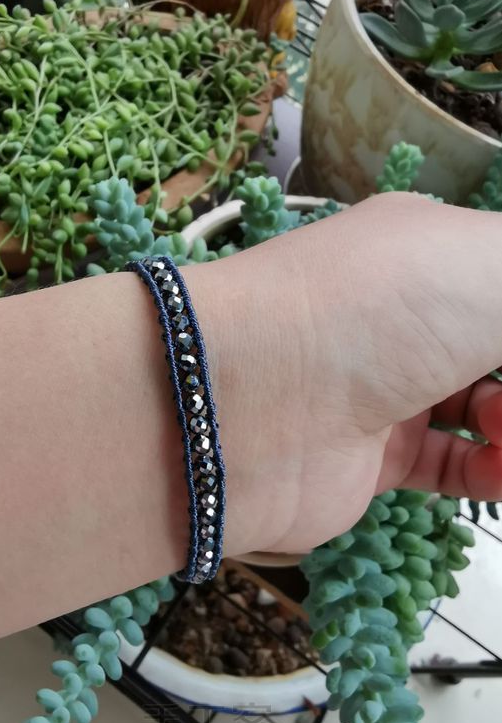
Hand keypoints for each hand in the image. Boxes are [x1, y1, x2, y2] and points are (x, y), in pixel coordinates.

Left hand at [188, 193, 501, 555]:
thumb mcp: (487, 265)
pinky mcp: (375, 457)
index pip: (501, 277)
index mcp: (427, 251)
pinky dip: (496, 472)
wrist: (245, 404)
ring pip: (489, 406)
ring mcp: (389, 388)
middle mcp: (406, 316)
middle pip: (496, 345)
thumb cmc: (374, 312)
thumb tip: (501, 349)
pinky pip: (457, 464)